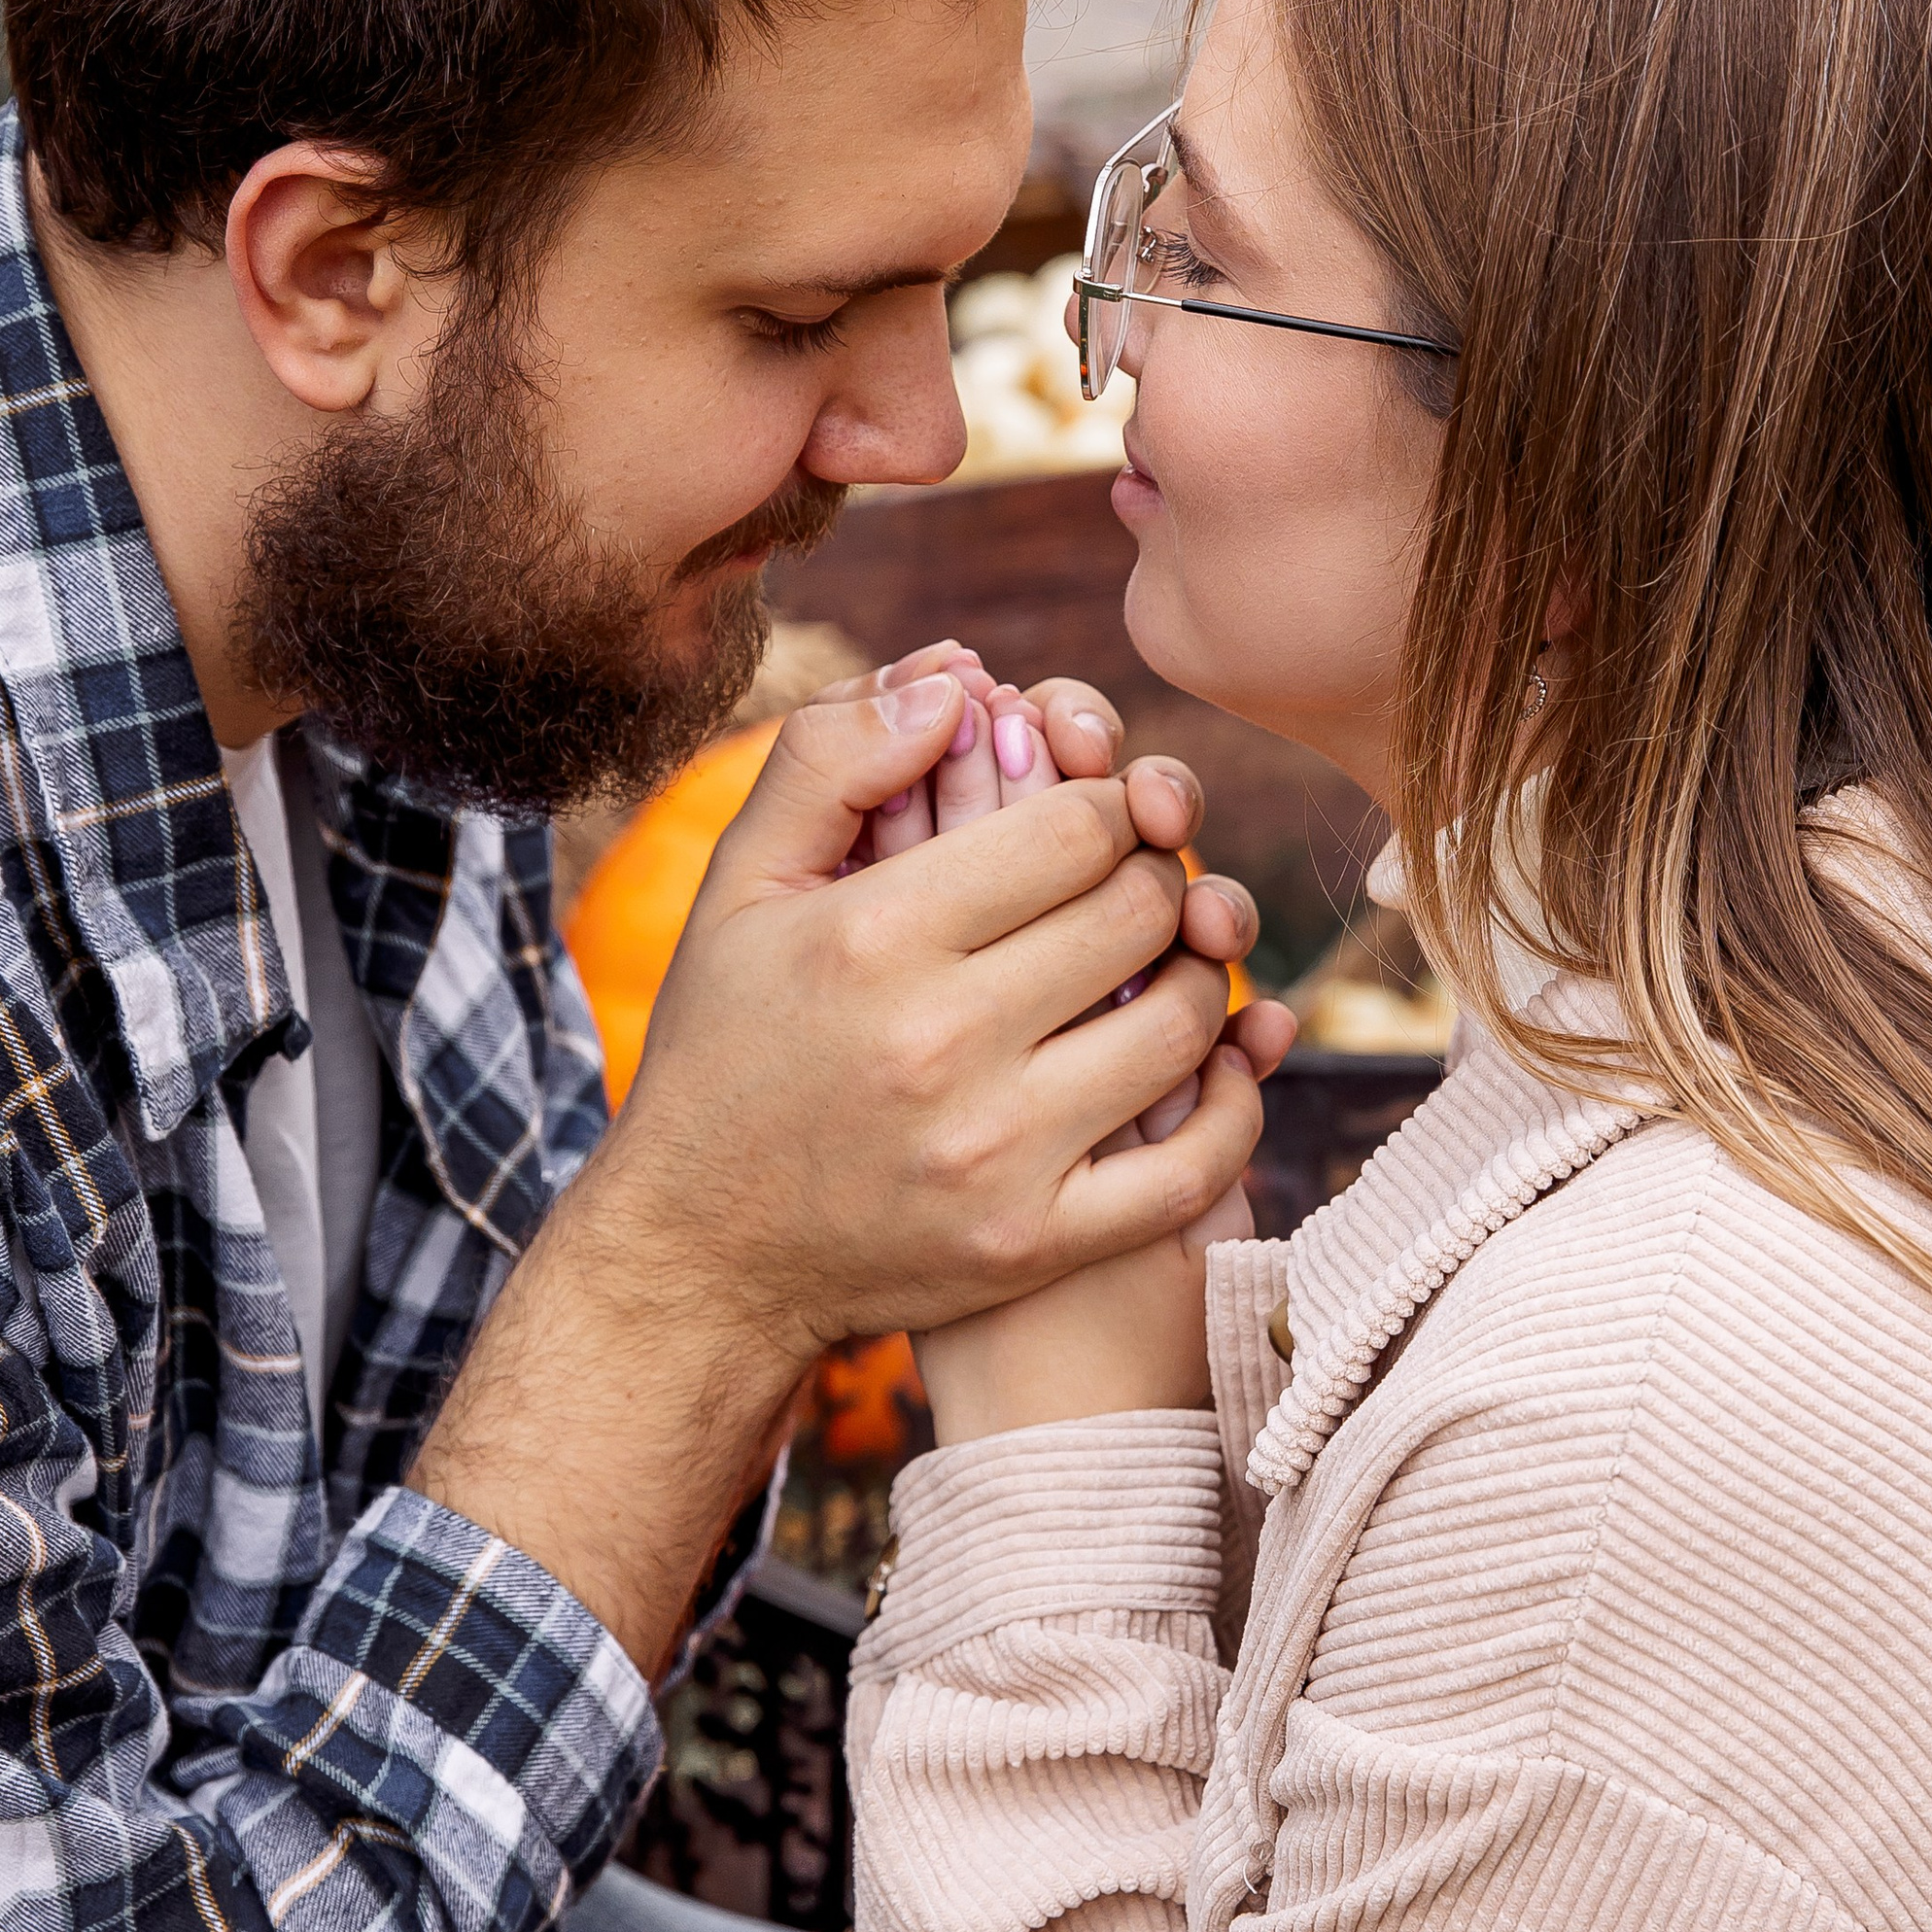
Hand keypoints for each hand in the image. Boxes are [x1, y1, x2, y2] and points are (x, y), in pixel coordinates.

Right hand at [415, 667, 1265, 1669]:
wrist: (702, 1254)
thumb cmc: (728, 1049)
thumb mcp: (742, 887)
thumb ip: (833, 759)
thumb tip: (956, 677)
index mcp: (872, 937)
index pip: (1075, 827)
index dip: (1101, 807)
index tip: (1083, 828)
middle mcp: (938, 1042)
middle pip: (1139, 912)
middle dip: (1152, 880)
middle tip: (1130, 891)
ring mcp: (995, 1154)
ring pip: (1182, 1022)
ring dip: (1194, 978)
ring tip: (1157, 968)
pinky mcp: (1035, 1243)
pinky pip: (1196, 1163)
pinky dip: (1229, 1102)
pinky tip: (1205, 1068)